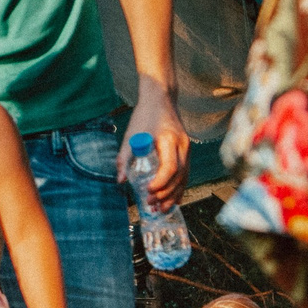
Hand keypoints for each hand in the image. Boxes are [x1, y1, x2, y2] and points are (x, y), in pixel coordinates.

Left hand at [122, 86, 189, 209]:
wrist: (160, 99)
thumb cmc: (144, 116)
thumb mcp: (131, 135)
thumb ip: (125, 158)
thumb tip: (120, 181)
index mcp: (169, 140)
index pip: (170, 167)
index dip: (160, 183)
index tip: (148, 192)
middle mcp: (182, 145)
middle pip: (179, 176)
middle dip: (166, 193)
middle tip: (152, 205)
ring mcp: (187, 148)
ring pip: (185, 177)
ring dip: (174, 194)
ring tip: (162, 209)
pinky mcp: (186, 150)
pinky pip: (186, 173)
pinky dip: (179, 187)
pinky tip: (173, 199)